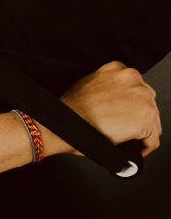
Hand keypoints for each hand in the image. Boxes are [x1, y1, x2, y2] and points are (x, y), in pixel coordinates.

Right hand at [44, 61, 161, 156]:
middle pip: (147, 103)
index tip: (124, 114)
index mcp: (118, 68)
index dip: (130, 104)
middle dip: (138, 117)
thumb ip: (104, 84)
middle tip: (124, 128)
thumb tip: (110, 97)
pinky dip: (144, 148)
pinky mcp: (147, 118)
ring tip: (127, 141)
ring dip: (141, 133)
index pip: (135, 88)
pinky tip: (132, 150)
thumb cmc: (70, 108)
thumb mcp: (85, 83)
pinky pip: (153, 139)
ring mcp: (143, 98)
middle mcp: (133, 79)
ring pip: (152, 122)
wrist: (65, 123)